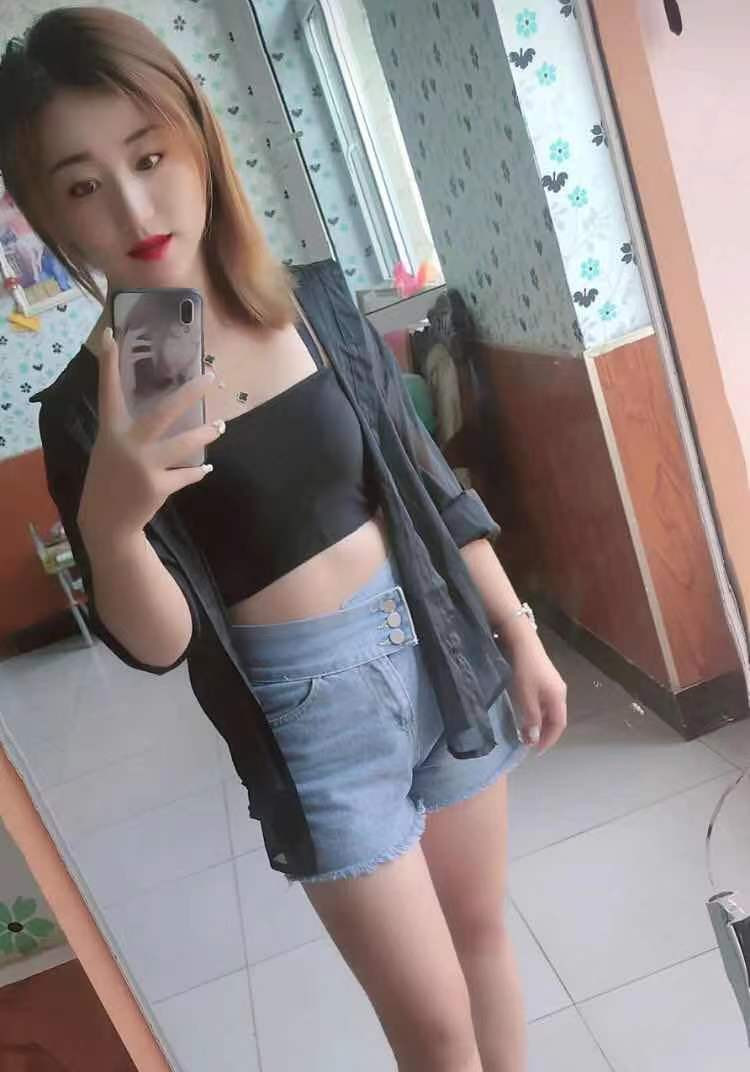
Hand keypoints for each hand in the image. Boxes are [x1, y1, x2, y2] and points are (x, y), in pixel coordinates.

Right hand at [77, 327, 221, 543]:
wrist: (106, 521)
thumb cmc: (111, 478)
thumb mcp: (111, 448)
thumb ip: (130, 430)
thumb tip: (166, 412)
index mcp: (111, 430)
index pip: (109, 390)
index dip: (108, 363)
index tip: (110, 334)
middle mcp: (127, 444)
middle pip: (164, 412)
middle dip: (191, 393)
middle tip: (211, 377)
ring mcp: (143, 466)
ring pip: (184, 444)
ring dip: (206, 434)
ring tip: (219, 426)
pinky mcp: (158, 486)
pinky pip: (186, 474)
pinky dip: (196, 471)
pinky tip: (206, 468)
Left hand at [508, 631, 566, 753]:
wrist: (521, 640)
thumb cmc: (524, 670)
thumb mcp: (525, 697)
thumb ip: (531, 719)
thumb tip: (534, 740)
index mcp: (558, 697)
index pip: (558, 725)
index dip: (549, 740)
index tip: (536, 752)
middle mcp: (560, 691)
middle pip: (557, 718)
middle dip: (546, 733)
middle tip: (531, 744)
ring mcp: (553, 684)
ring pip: (550, 710)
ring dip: (541, 723)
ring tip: (528, 732)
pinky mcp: (545, 678)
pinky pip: (545, 701)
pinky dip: (538, 712)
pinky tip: (527, 713)